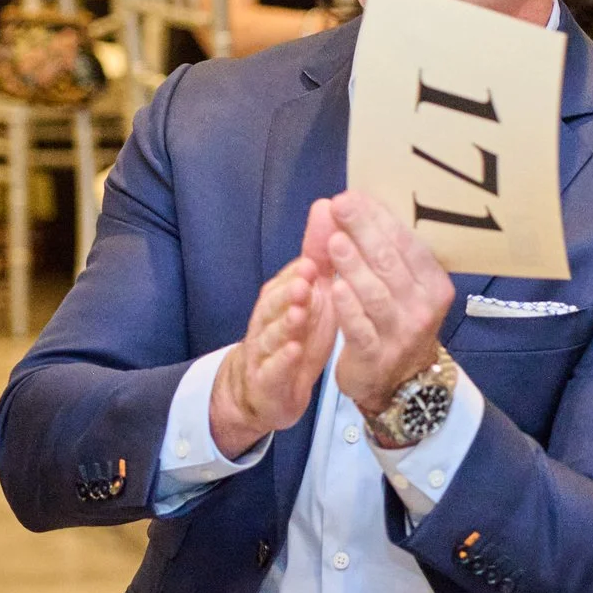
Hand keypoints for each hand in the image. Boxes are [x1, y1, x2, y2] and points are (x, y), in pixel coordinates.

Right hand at [209, 201, 340, 459]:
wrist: (264, 388)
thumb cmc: (295, 332)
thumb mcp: (310, 293)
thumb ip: (317, 254)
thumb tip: (327, 204)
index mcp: (282, 297)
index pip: (291, 276)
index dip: (306, 263)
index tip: (321, 248)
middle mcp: (269, 319)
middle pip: (276, 302)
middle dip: (290, 288)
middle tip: (307, 274)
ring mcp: (265, 350)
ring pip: (272, 334)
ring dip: (285, 322)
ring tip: (300, 311)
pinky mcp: (267, 380)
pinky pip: (273, 369)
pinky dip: (283, 360)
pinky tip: (294, 351)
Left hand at [322, 189, 456, 416]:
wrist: (400, 383)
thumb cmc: (396, 322)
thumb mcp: (397, 286)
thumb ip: (373, 247)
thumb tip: (341, 203)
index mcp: (433, 284)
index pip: (408, 244)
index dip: (381, 219)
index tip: (354, 195)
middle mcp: (423, 307)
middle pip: (391, 264)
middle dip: (364, 231)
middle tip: (342, 205)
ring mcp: (401, 334)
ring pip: (376, 294)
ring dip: (354, 265)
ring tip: (335, 241)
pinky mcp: (377, 356)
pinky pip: (361, 329)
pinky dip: (349, 308)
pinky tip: (335, 287)